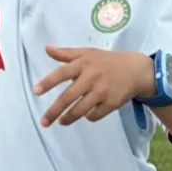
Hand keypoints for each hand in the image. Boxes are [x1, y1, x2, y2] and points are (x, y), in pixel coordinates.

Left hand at [34, 47, 154, 126]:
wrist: (135, 70)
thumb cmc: (107, 61)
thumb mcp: (87, 53)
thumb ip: (66, 54)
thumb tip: (47, 49)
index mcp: (84, 64)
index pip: (62, 73)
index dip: (48, 83)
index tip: (36, 92)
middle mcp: (92, 77)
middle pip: (68, 97)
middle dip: (54, 111)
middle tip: (44, 121)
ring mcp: (102, 91)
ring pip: (80, 110)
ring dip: (68, 118)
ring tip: (61, 122)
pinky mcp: (112, 103)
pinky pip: (94, 115)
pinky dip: (88, 117)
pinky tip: (86, 114)